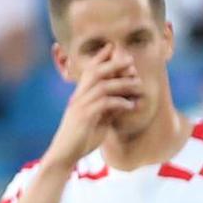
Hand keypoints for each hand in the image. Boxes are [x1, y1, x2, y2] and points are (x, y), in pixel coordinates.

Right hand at [42, 45, 139, 170]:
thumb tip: (124, 100)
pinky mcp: (84, 117)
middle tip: (131, 62)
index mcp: (80, 96)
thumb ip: (108, 108)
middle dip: (114, 64)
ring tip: (138, 86)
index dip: (100, 58)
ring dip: (123, 84)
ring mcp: (80, 106)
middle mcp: (78, 98)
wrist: (65, 155)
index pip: (88, 71)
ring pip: (103, 86)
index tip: (113, 48)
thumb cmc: (81, 139)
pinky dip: (120, 102)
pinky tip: (130, 106)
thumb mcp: (98, 120)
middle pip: (95, 73)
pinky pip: (105, 103)